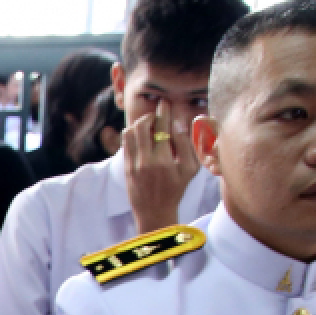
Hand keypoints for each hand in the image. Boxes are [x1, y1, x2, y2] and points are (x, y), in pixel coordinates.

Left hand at [122, 98, 198, 234]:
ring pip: (130, 132)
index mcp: (164, 161)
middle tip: (157, 116)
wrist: (154, 212)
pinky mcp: (126, 167)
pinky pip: (126, 143)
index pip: (162, 128)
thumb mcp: (189, 170)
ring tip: (149, 127)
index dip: (164, 112)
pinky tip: (141, 136)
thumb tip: (179, 124)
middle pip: (143, 126)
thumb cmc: (176, 190)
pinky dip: (132, 134)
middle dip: (150, 116)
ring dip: (139, 124)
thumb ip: (186, 145)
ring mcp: (134, 164)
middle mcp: (146, 161)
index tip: (165, 102)